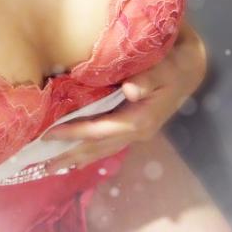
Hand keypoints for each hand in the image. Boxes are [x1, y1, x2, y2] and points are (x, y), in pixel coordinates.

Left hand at [42, 20, 207, 174]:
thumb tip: (131, 89)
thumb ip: (149, 78)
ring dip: (76, 158)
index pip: (99, 130)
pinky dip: (88, 151)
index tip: (48, 135)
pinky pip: (106, 144)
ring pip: (101, 149)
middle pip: (97, 147)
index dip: (73, 133)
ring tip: (52, 167)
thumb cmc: (175, 63)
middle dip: (69, 156)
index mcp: (140, 120)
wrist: (190, 68)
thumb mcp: (166, 67)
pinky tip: (75, 155)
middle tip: (41, 166)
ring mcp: (134, 132)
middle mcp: (136, 131)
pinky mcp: (132, 128)